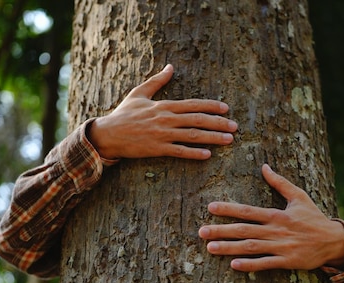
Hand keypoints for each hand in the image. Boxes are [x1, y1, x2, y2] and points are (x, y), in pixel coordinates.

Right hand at [88, 64, 237, 160]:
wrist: (108, 134)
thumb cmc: (123, 114)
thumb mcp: (139, 93)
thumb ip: (157, 81)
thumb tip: (171, 67)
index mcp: (164, 106)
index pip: (193, 104)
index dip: (211, 106)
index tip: (226, 108)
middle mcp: (166, 119)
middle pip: (198, 120)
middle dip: (218, 123)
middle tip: (235, 127)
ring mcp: (163, 134)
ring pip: (193, 135)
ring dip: (213, 137)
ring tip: (228, 140)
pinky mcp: (157, 149)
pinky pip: (179, 151)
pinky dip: (194, 153)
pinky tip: (208, 155)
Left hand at [198, 164, 343, 271]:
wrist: (334, 241)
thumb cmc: (314, 218)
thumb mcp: (299, 197)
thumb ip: (280, 183)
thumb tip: (264, 166)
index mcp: (276, 215)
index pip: (248, 211)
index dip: (228, 209)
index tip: (210, 208)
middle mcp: (276, 230)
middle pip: (244, 230)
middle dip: (221, 231)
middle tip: (201, 232)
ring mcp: (281, 247)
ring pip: (251, 247)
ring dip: (229, 248)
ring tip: (210, 248)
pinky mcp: (287, 262)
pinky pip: (266, 264)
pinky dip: (250, 265)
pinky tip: (233, 265)